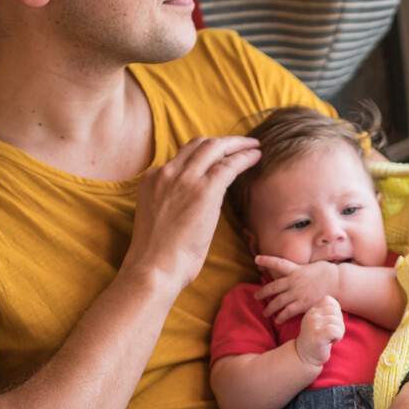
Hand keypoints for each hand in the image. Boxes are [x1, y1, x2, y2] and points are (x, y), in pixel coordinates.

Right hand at [121, 137, 260, 291]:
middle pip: (199, 144)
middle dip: (223, 141)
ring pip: (215, 147)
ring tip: (253, 145)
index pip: (182, 156)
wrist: (154, 267)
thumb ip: (172, 201)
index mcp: (152, 178)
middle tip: (241, 143)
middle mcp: (166, 172)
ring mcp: (184, 178)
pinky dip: (245, 157)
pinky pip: (230, 164)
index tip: (220, 155)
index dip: (204, 153)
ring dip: (238, 143)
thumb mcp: (158, 217)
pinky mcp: (204, 189)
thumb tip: (193, 203)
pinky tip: (257, 157)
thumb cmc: (158, 255)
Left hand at [256, 255, 339, 322]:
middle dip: (263, 293)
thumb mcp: (311, 266)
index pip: (278, 263)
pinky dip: (281, 316)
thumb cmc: (327, 272)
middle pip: (273, 287)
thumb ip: (300, 270)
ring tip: (265, 313)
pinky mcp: (303, 304)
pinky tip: (277, 320)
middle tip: (256, 297)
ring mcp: (297, 293)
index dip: (266, 260)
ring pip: (277, 302)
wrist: (337, 281)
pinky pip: (288, 312)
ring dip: (269, 308)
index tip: (257, 259)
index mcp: (295, 269)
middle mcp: (293, 281)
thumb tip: (295, 270)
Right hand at [293, 296, 344, 367]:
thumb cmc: (317, 338)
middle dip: (338, 323)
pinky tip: (330, 342)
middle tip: (331, 333)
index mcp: (312, 310)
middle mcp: (311, 315)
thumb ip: (327, 311)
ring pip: (337, 322)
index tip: (330, 323)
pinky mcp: (317, 335)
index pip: (330, 300)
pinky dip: (337, 337)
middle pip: (336, 311)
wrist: (304, 356)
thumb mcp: (320, 321)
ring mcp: (313, 324)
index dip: (335, 312)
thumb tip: (340, 305)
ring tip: (330, 338)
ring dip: (338, 332)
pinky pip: (335, 330)